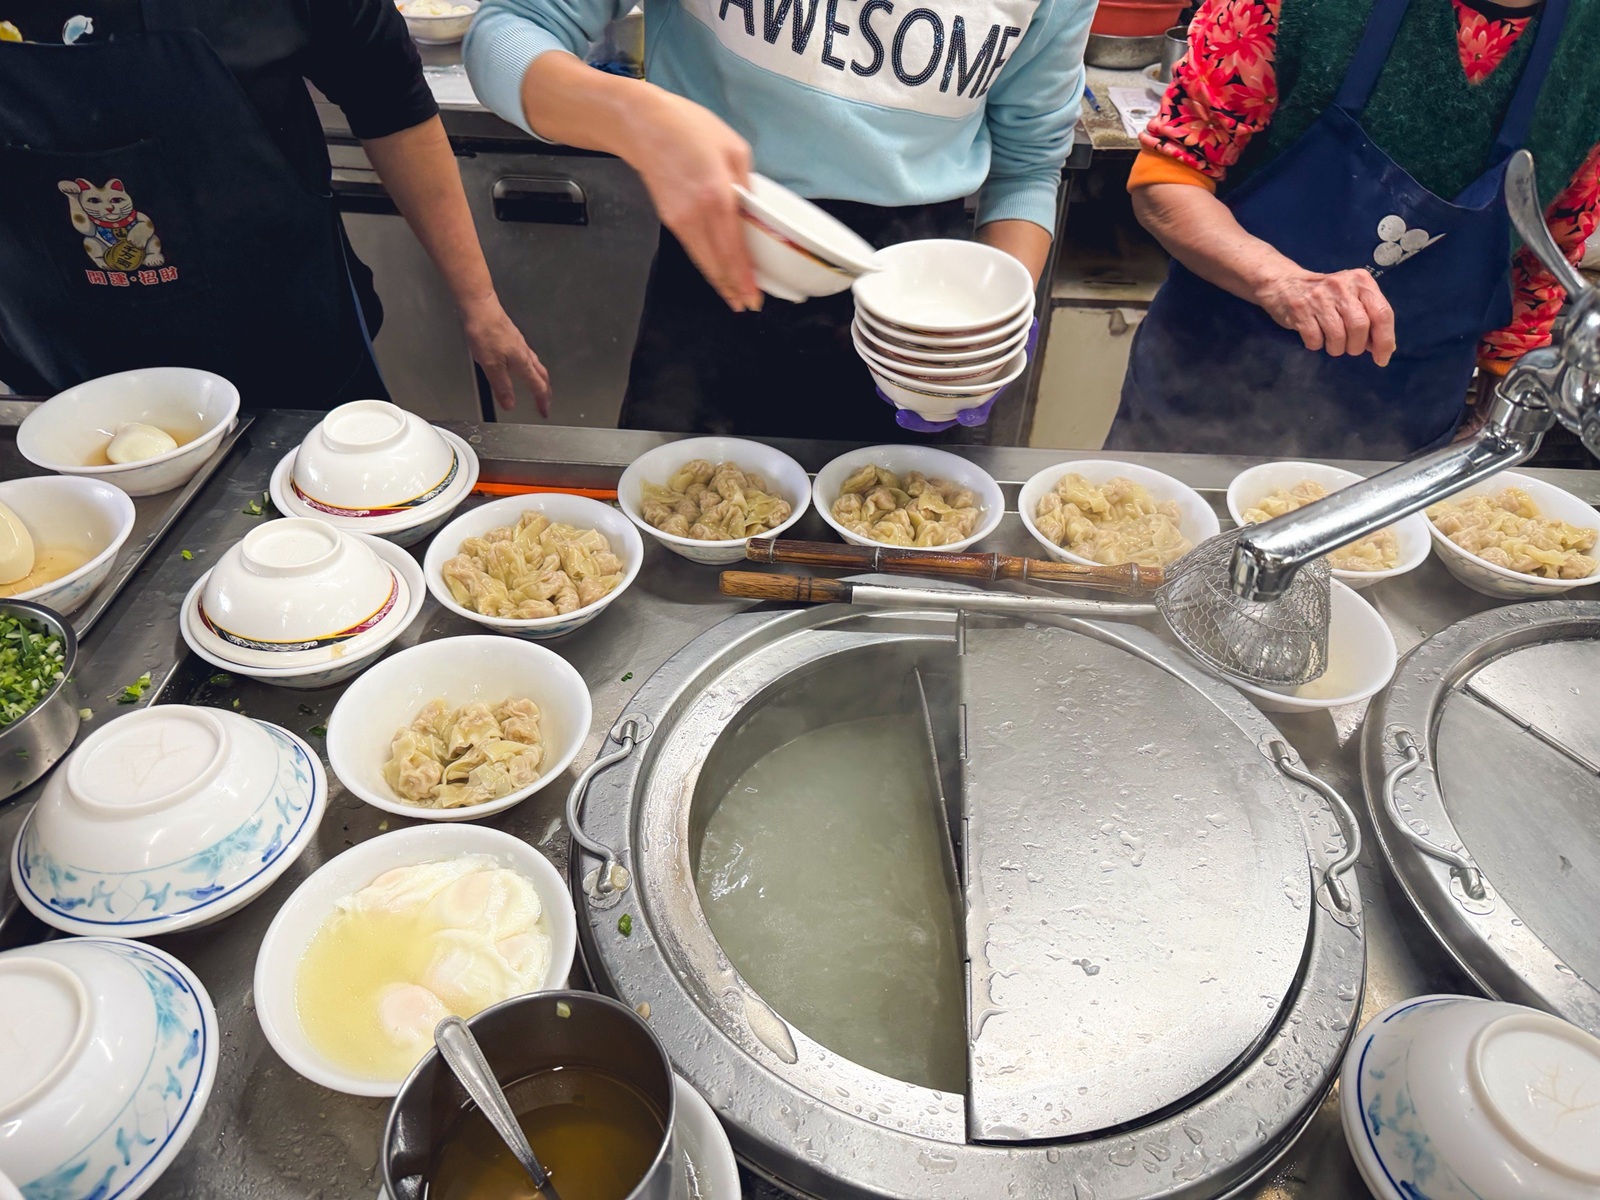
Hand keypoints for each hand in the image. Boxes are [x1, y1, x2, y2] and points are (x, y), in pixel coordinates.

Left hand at [460, 295, 551, 415]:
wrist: (481, 308)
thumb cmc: (486, 332)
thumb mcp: (491, 366)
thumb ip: (502, 386)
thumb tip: (510, 404)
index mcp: (522, 363)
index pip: (538, 386)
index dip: (542, 401)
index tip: (544, 411)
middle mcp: (525, 353)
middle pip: (542, 376)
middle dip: (546, 391)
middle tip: (545, 401)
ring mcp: (520, 344)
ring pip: (536, 365)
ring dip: (540, 378)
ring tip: (537, 387)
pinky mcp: (513, 337)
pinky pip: (528, 356)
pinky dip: (530, 367)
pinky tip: (520, 365)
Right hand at [626, 89, 760, 311]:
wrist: (641, 125)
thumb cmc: (688, 128)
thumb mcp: (733, 148)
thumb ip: (747, 183)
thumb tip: (753, 210)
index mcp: (717, 196)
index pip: (734, 249)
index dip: (744, 278)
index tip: (754, 297)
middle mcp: (698, 216)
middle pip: (717, 264)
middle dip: (732, 288)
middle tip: (746, 306)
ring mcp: (680, 220)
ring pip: (704, 261)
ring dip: (719, 281)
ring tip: (733, 298)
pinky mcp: (669, 220)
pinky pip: (693, 249)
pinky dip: (707, 265)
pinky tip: (716, 271)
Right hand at [1255, 267, 1396, 365]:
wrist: (1284, 282)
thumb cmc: (1325, 295)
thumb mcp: (1351, 297)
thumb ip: (1369, 317)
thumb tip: (1384, 348)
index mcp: (1361, 281)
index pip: (1382, 313)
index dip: (1384, 340)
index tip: (1381, 358)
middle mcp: (1342, 286)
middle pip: (1360, 326)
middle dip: (1356, 346)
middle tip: (1349, 348)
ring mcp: (1320, 297)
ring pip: (1338, 336)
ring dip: (1336, 348)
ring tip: (1331, 344)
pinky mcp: (1300, 309)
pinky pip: (1315, 339)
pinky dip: (1316, 345)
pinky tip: (1314, 337)